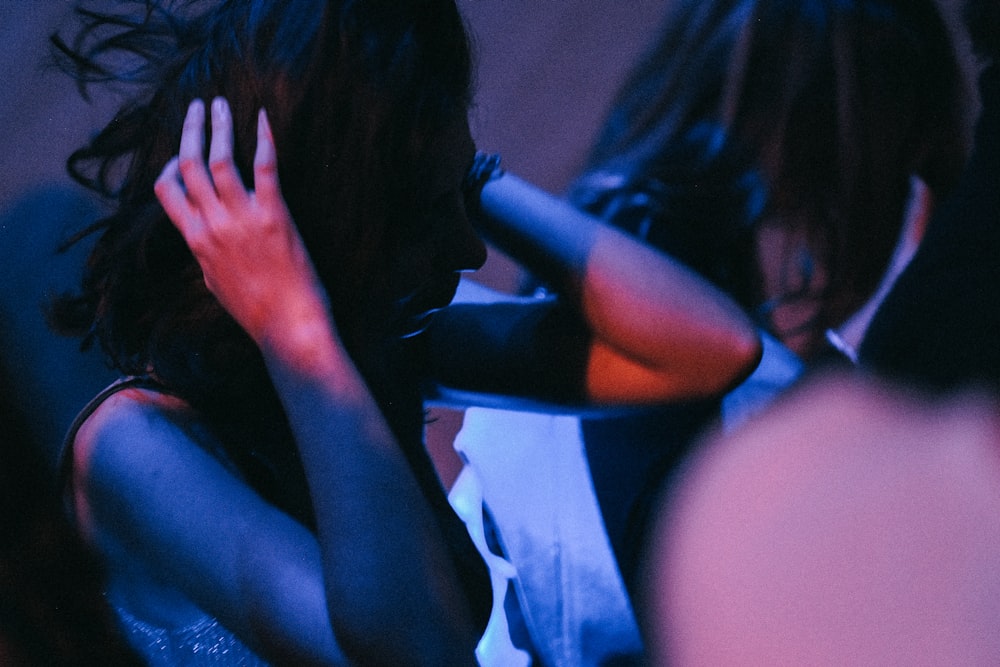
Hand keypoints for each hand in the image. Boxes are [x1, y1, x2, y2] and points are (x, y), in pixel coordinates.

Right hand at [155, 98, 330, 349]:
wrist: (288, 326)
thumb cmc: (256, 312)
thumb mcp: (216, 284)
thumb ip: (206, 256)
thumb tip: (204, 242)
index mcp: (196, 241)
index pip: (166, 191)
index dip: (169, 166)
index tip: (181, 153)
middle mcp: (213, 225)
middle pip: (189, 166)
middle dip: (190, 130)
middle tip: (196, 107)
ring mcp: (242, 219)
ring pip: (220, 160)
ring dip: (218, 126)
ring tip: (219, 104)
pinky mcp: (274, 216)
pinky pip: (265, 167)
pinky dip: (262, 138)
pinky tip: (262, 117)